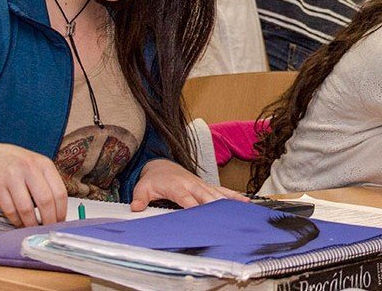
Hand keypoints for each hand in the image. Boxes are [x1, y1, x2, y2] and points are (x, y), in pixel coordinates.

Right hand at [0, 141, 67, 227]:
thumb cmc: (18, 164)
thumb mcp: (37, 167)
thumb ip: (48, 184)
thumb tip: (58, 212)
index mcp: (44, 165)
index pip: (60, 192)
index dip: (61, 211)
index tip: (60, 222)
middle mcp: (29, 168)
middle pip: (45, 201)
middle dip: (49, 220)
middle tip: (48, 229)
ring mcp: (12, 176)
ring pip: (26, 208)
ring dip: (31, 223)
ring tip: (33, 228)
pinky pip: (9, 209)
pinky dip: (16, 220)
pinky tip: (19, 222)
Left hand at [130, 159, 246, 210]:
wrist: (162, 166)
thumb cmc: (153, 180)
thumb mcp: (142, 187)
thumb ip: (140, 198)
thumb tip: (136, 207)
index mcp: (176, 186)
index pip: (185, 197)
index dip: (192, 205)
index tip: (198, 212)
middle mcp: (191, 184)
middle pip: (205, 195)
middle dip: (214, 205)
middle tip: (223, 216)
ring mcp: (201, 185)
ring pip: (216, 193)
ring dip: (227, 202)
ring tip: (240, 210)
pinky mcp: (207, 186)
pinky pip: (222, 191)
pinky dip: (234, 196)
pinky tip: (245, 203)